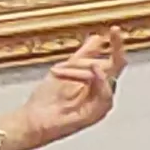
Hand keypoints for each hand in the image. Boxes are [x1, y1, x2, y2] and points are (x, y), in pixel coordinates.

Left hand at [7, 29, 126, 149]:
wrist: (32, 119)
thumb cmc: (47, 100)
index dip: (116, 44)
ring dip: (90, 68)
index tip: (114, 29)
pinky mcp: (94, 116)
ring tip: (66, 68)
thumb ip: (83, 55)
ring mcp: (99, 105)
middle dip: (116, 49)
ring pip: (108, 79)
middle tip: (114, 33)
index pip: (113, 60)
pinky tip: (93, 72)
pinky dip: (101, 83)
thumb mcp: (65, 69)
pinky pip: (105, 98)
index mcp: (97, 82)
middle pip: (116, 68)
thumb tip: (98, 38)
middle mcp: (101, 93)